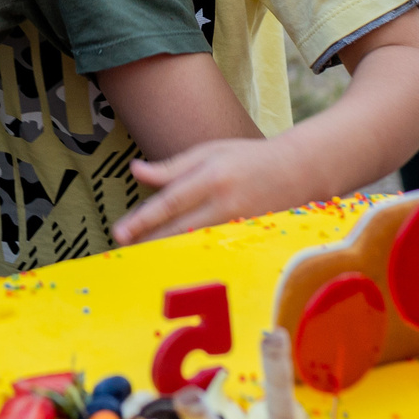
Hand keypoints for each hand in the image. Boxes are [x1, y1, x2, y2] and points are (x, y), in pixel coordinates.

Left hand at [111, 138, 311, 245]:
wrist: (298, 171)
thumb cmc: (248, 158)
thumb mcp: (209, 151)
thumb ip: (172, 166)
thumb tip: (135, 170)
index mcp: (213, 177)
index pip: (171, 202)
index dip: (143, 220)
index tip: (119, 233)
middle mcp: (225, 203)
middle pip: (179, 231)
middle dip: (148, 244)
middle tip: (122, 254)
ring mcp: (239, 226)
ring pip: (195, 247)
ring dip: (167, 255)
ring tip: (141, 262)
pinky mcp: (248, 240)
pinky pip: (214, 253)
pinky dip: (192, 260)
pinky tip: (175, 266)